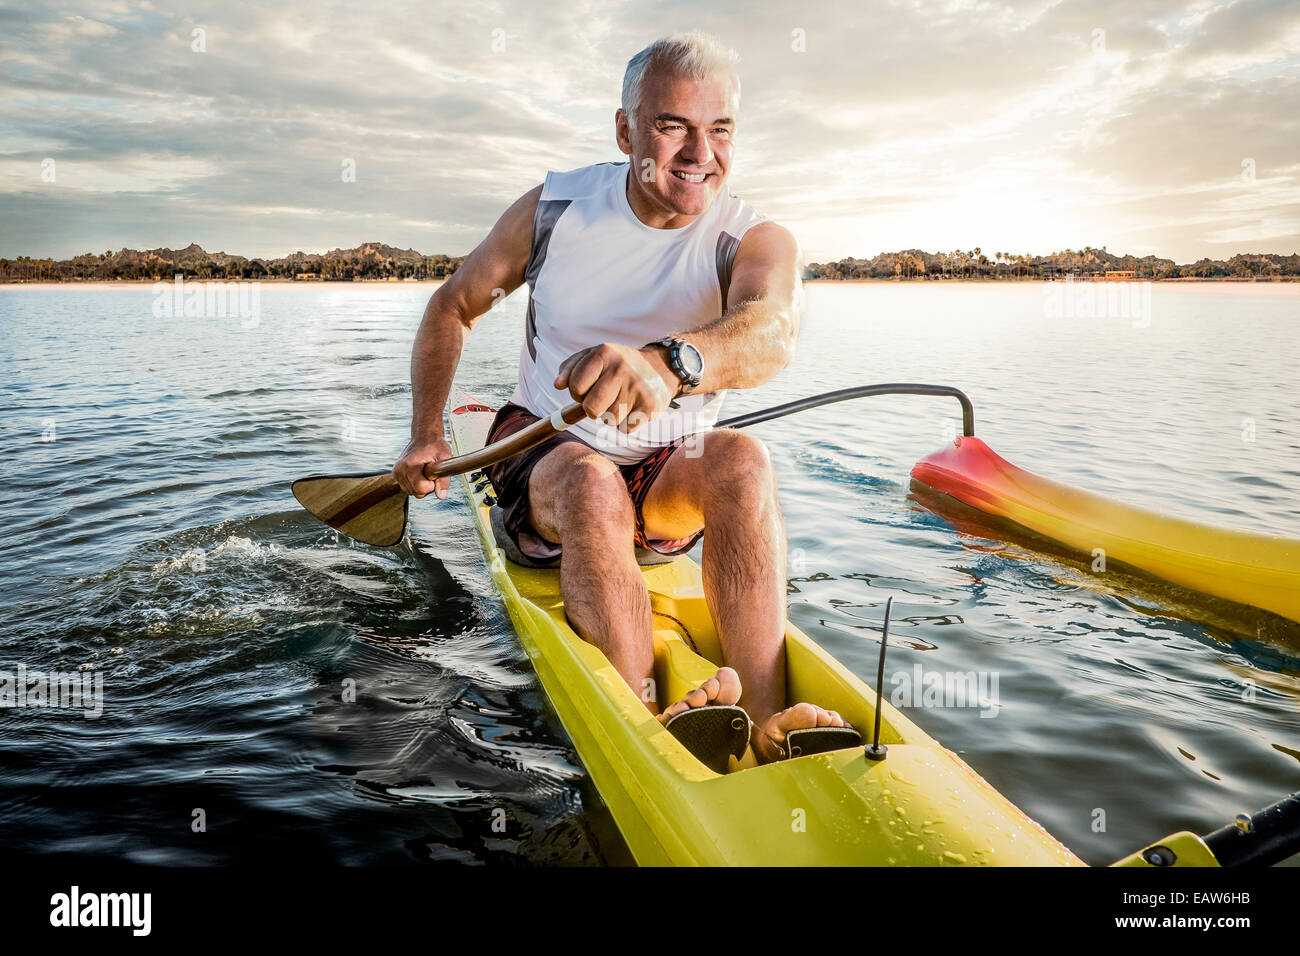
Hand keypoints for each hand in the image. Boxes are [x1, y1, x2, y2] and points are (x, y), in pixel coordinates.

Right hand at [392, 435, 453, 498]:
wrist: (424, 437)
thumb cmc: (436, 446)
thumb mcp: (445, 459)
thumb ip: (444, 479)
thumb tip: (441, 496)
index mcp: (410, 465)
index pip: (421, 489)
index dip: (432, 485)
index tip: (434, 473)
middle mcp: (400, 469)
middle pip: (417, 493)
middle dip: (427, 486)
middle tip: (431, 471)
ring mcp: (396, 472)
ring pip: (412, 492)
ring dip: (421, 486)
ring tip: (425, 471)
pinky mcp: (396, 474)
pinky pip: (408, 489)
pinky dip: (416, 484)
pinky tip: (419, 473)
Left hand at [554, 343, 677, 429]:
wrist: (661, 368)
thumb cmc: (619, 365)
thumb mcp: (595, 356)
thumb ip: (571, 368)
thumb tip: (558, 385)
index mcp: (604, 353)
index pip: (575, 386)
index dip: (577, 393)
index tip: (586, 389)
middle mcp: (621, 369)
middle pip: (590, 409)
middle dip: (593, 409)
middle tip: (603, 399)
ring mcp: (636, 388)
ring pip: (608, 421)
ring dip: (611, 415)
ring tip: (622, 400)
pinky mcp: (649, 407)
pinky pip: (624, 429)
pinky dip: (626, 423)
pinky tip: (634, 407)